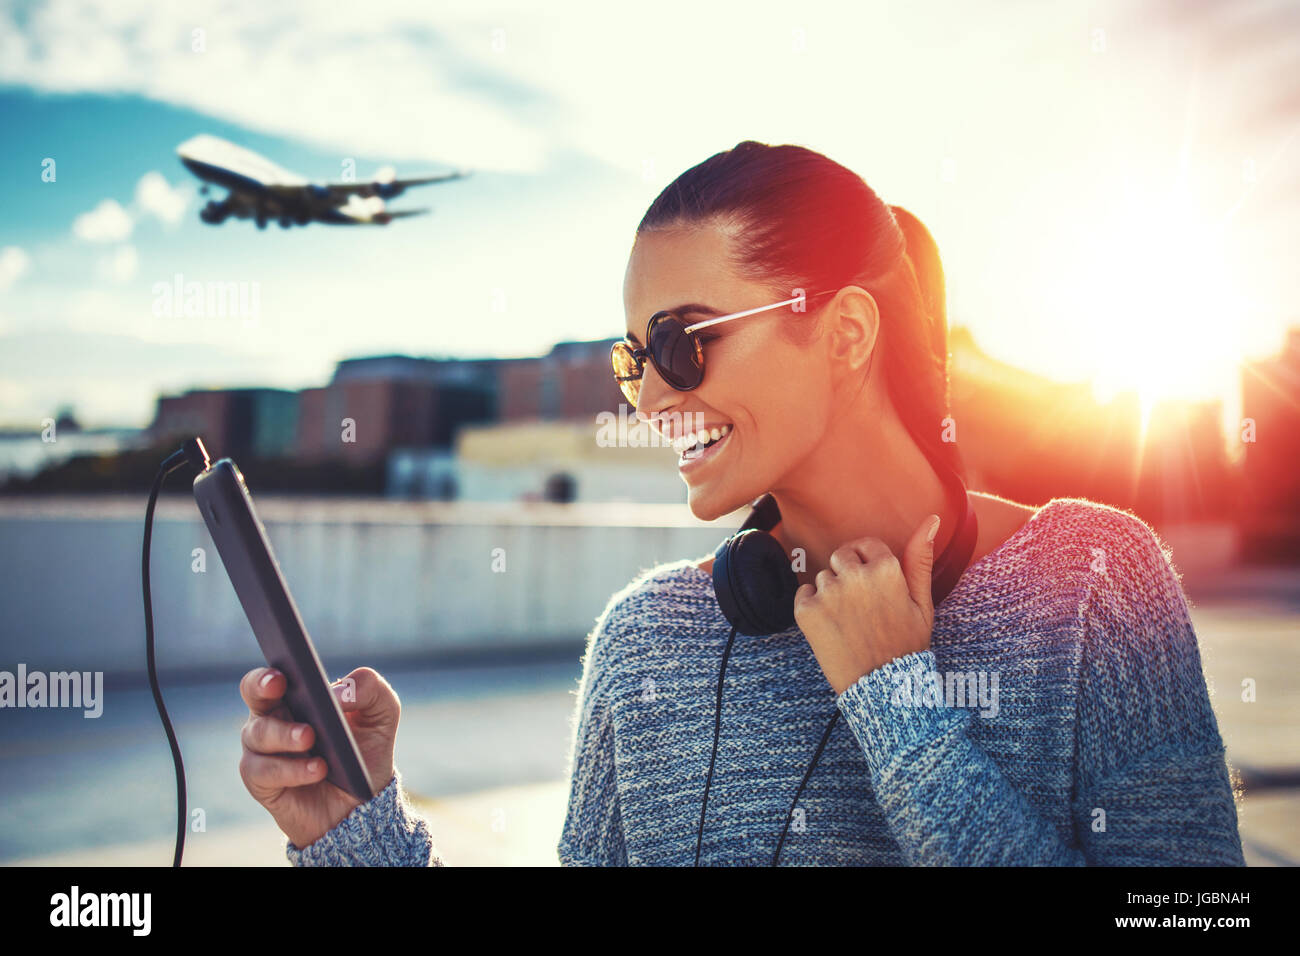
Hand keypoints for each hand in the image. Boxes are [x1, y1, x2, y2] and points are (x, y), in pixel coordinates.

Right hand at [238, 665, 399, 847]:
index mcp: (295, 695)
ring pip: (258, 733)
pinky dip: (291, 769)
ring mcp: (263, 750)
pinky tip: (317, 768)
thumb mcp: (382, 714)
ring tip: (311, 737)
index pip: (272, 675)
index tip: (282, 673)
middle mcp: (272, 718)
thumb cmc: (365, 751)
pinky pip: (264, 772)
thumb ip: (370, 689)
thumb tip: (338, 693)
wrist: (361, 805)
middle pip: (252, 692)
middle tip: (280, 687)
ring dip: (285, 734)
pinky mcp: (262, 783)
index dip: (270, 672)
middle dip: (261, 686)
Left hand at [793, 514, 940, 694]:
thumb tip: (931, 519)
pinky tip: (832, 627)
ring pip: (823, 576)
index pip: (866, 545)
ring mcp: (829, 593)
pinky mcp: (807, 611)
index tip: (874, 588)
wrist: (882, 688)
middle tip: (862, 607)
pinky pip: (804, 594)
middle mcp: (855, 576)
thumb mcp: (922, 603)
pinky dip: (813, 607)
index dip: (870, 566)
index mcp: (885, 568)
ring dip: (831, 593)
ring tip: (849, 622)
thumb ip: (920, 558)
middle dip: (849, 574)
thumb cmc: (906, 645)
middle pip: (841, 556)